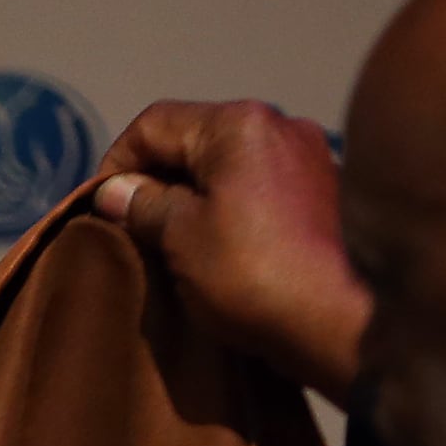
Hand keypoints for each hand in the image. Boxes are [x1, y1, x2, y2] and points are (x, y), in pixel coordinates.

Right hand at [89, 99, 368, 402]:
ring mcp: (312, 156)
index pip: (155, 124)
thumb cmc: (253, 274)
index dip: (117, 162)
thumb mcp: (180, 239)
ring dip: (198, 194)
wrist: (345, 322)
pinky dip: (235, 207)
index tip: (100, 208)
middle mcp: (281, 124)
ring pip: (232, 164)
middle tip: (134, 228)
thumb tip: (115, 190)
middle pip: (197, 139)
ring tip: (177, 241)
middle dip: (159, 178)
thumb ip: (144, 205)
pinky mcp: (331, 193)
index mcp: (238, 123)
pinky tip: (227, 246)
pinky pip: (264, 187)